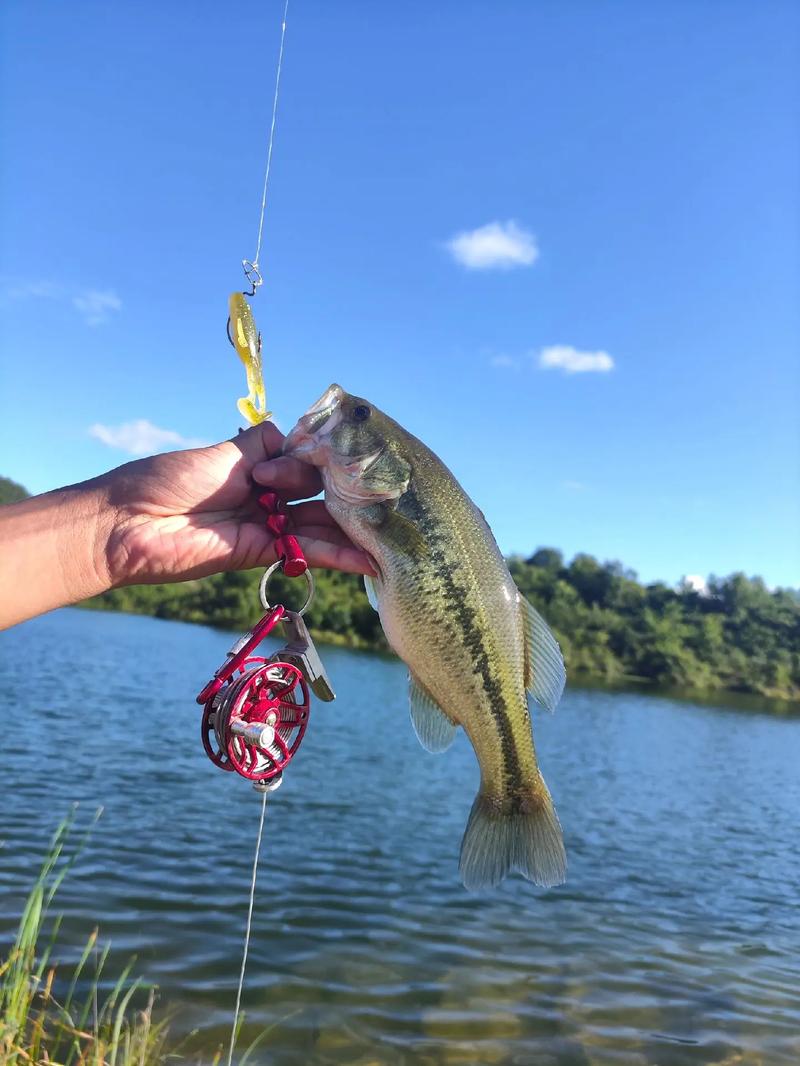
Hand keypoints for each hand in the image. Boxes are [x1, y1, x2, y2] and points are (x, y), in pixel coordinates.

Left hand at [100, 421, 371, 585]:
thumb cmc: (166, 480)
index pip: (307, 460)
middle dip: (348, 496)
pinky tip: (367, 559)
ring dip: (352, 531)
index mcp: (256, 464)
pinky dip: (336, 555)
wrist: (128, 526)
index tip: (346, 455)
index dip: (327, 458)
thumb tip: (296, 436)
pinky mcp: (261, 553)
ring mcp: (266, 524)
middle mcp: (266, 494)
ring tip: (390, 534)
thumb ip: (263, 447)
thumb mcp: (222, 453)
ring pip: (318, 525)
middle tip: (382, 498)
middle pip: (319, 493)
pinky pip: (305, 550)